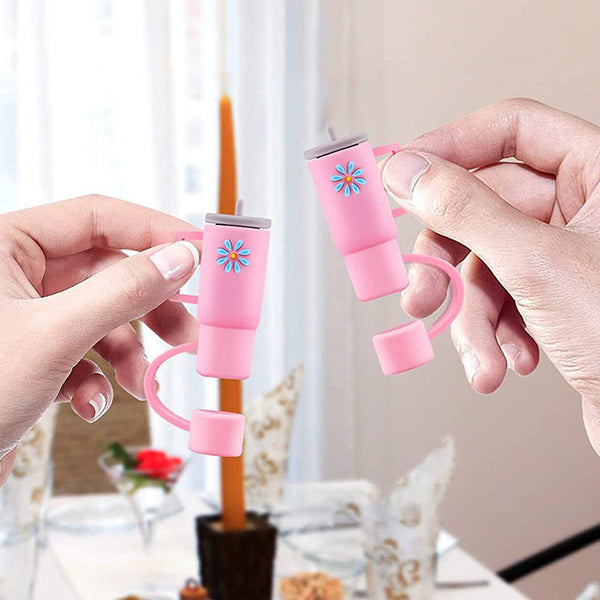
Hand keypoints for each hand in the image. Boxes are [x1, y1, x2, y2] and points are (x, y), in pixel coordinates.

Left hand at [0, 195, 200, 481]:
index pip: (98, 218)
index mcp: (8, 245)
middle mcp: (19, 273)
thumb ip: (123, 292)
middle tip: (186, 331)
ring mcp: (28, 315)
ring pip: (103, 318)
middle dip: (150, 310)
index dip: (153, 232)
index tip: (199, 253)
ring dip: (128, 355)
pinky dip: (97, 379)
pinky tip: (90, 403)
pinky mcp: (34, 353)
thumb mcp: (54, 336)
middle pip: (110, 273)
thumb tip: (181, 258)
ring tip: (140, 386)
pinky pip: (83, 353)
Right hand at [381, 98, 599, 453]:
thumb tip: (409, 170)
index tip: (403, 174)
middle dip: (448, 263)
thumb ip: (465, 209)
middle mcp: (581, 209)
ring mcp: (565, 254)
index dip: (451, 146)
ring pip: (485, 263)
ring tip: (480, 356)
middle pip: (482, 207)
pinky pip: (501, 299)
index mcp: (598, 174)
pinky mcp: (553, 296)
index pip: (511, 128)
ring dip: (472, 318)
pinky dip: (495, 335)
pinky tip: (509, 362)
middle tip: (420, 292)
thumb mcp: (535, 264)